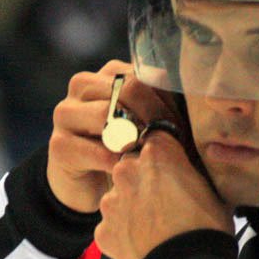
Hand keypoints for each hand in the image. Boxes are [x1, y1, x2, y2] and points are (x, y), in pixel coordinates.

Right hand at [47, 61, 181, 213]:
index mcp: (108, 74)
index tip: (184, 126)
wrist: (87, 185)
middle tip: (173, 143)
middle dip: (156, 117)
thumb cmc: (126, 151)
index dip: (169, 100)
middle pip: (127, 89)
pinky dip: (122, 164)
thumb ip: (164, 107)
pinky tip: (135, 172)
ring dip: (139, 140)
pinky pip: (100, 151)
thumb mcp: (146, 124)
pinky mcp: (60, 146)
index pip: (144, 73)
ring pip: (109, 116)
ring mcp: (66, 113)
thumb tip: (198, 97)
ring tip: (154, 157)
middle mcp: (83, 85)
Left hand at [95, 131, 233, 258]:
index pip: (155, 138)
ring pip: (119, 197)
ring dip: (133, 207)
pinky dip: (125, 234)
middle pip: (132, 166)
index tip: (173, 168)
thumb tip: (193, 166)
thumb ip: (194, 170)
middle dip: (145, 179)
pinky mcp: (103, 231)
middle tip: (165, 202)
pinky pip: (113, 226)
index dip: (166, 154)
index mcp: (156, 153)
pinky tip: (143, 246)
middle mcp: (126, 170)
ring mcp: (111, 202)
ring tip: (155, 229)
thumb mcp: (213, 190)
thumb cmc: (208, 228)